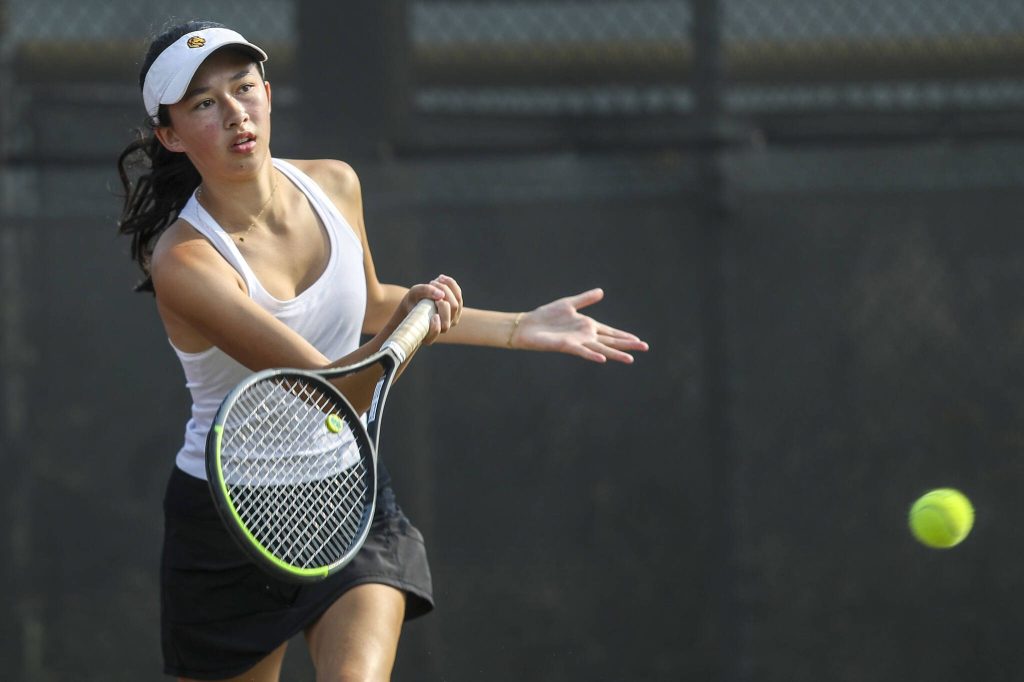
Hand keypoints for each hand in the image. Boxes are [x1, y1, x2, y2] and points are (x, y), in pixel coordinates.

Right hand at [401, 274, 462, 343]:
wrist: (415, 303)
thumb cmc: (412, 302)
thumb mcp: (414, 294)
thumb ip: (424, 292)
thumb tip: (441, 294)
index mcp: (428, 333)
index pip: (437, 332)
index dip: (436, 327)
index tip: (434, 316)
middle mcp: (443, 328)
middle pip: (451, 310)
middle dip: (443, 293)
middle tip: (431, 284)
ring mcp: (452, 320)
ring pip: (456, 302)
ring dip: (446, 287)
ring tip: (433, 281)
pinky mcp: (457, 309)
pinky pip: (458, 295)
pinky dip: (451, 284)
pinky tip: (440, 278)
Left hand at [512, 288, 647, 362]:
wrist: (527, 325)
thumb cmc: (546, 316)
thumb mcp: (569, 303)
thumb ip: (585, 299)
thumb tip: (601, 291)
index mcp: (587, 325)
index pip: (610, 332)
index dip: (624, 335)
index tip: (638, 340)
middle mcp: (585, 335)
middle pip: (611, 341)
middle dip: (627, 344)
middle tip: (645, 348)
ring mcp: (578, 342)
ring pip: (601, 349)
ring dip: (616, 354)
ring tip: (630, 359)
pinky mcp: (567, 346)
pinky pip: (583, 351)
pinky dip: (593, 354)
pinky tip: (603, 358)